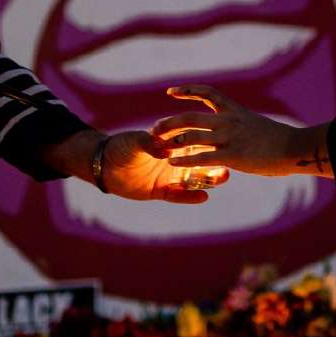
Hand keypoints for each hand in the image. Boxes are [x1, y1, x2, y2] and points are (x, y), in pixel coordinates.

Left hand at [105, 131, 227, 202]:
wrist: (105, 165)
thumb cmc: (121, 146)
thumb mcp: (135, 142)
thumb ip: (149, 143)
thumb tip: (164, 147)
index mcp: (170, 143)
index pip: (193, 140)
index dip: (207, 141)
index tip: (223, 140)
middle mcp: (174, 159)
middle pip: (200, 160)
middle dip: (215, 160)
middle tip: (231, 160)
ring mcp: (169, 176)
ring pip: (194, 178)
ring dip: (209, 179)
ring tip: (224, 177)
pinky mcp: (162, 191)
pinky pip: (179, 195)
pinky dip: (190, 196)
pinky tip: (204, 196)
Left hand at [151, 85, 331, 177]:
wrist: (295, 148)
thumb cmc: (280, 140)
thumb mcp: (257, 125)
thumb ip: (241, 125)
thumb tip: (235, 129)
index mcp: (234, 110)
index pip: (207, 94)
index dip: (187, 91)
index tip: (170, 92)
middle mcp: (228, 121)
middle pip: (190, 117)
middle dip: (169, 122)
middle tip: (155, 128)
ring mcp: (228, 138)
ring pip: (191, 136)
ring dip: (172, 140)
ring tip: (159, 146)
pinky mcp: (231, 156)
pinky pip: (201, 157)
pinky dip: (184, 159)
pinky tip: (172, 162)